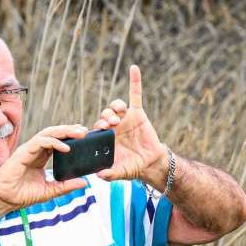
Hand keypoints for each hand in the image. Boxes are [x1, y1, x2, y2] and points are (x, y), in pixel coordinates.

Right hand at [0, 125, 88, 209]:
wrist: (3, 200)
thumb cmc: (21, 195)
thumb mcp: (49, 191)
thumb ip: (65, 186)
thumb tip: (84, 183)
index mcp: (40, 157)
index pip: (57, 142)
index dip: (69, 137)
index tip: (84, 137)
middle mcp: (34, 151)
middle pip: (54, 134)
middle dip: (70, 131)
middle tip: (85, 131)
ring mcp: (28, 150)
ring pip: (48, 134)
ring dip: (64, 132)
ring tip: (79, 133)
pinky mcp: (23, 152)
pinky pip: (41, 142)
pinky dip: (54, 142)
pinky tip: (66, 148)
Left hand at [93, 65, 165, 182]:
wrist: (151, 163)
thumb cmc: (132, 167)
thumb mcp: (119, 172)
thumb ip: (109, 174)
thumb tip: (99, 176)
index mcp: (105, 137)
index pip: (95, 128)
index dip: (94, 127)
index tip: (95, 130)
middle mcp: (114, 126)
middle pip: (104, 114)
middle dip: (105, 118)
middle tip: (109, 125)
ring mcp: (125, 119)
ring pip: (116, 106)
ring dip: (114, 108)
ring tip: (116, 117)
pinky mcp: (138, 114)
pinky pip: (135, 95)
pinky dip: (135, 82)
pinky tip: (133, 68)